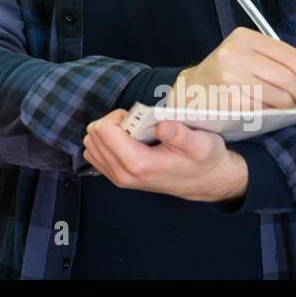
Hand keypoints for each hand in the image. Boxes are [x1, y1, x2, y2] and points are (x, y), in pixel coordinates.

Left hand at [82, 109, 246, 202]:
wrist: (204, 180)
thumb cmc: (202, 159)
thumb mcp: (201, 143)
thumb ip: (180, 134)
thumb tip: (161, 126)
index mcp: (139, 165)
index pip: (103, 131)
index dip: (119, 116)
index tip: (137, 118)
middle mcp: (124, 175)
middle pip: (94, 135)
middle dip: (113, 122)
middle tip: (136, 123)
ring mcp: (118, 178)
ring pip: (91, 144)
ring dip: (108, 132)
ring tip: (133, 132)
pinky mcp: (116, 177)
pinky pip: (95, 154)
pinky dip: (106, 142)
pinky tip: (127, 140)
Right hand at [174, 26, 295, 110]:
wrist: (191, 91)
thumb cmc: (227, 74)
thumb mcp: (249, 56)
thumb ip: (282, 63)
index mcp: (244, 38)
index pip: (290, 56)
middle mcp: (235, 55)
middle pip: (288, 79)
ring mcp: (231, 79)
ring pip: (280, 98)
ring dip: (286, 107)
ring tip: (278, 105)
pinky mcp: (230, 102)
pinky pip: (267, 112)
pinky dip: (271, 115)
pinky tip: (263, 111)